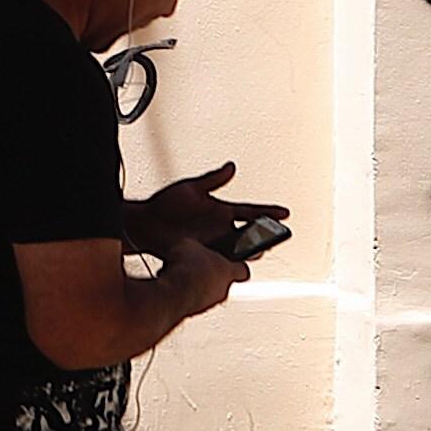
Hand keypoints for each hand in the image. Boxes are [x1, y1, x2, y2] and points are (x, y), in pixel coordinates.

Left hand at [131, 162, 287, 258]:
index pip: (252, 212)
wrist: (145, 224)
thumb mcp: (191, 188)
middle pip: (251, 233)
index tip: (285, 213)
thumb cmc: (164, 205)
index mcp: (222, 211)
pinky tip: (236, 264)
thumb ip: (213, 180)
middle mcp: (221, 228)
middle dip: (265, 235)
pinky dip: (232, 263)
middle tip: (276, 235)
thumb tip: (231, 167)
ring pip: (240, 249)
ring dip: (250, 249)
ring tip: (259, 249)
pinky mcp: (204, 255)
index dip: (269, 213)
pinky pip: (223, 260)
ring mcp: (214, 243)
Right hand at [157, 232, 242, 320]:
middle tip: (199, 266)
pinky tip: (173, 287)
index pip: (242, 270)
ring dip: (198, 288)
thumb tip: (191, 245)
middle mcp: (222, 290)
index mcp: (228, 271)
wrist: (173, 292)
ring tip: (182, 277)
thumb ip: (197, 246)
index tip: (233, 261)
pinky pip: (192, 302)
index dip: (237, 265)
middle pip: (224, 284)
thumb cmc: (188, 268)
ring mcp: (208, 304)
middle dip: (212, 276)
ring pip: (208, 294)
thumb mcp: (191, 244)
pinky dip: (185, 296)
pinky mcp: (192, 312)